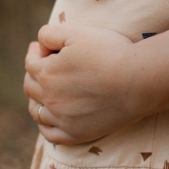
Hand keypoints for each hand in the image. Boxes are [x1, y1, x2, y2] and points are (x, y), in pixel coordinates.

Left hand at [24, 22, 168, 144]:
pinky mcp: (76, 134)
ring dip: (36, 99)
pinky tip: (50, 118)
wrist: (137, 81)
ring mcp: (61, 119)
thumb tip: (39, 44)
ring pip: (37, 112)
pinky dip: (45, 125)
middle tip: (44, 66)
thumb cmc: (110, 53)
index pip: (30, 62)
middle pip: (30, 87)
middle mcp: (49, 99)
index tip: (42, 47)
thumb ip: (50, 34)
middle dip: (34, 74)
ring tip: (45, 91)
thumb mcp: (77, 33)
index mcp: (46, 73)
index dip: (35, 52)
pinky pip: (50, 134)